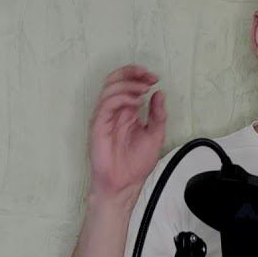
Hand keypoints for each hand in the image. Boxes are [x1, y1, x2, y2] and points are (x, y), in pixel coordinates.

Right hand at [89, 65, 166, 200]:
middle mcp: (114, 112)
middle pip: (115, 81)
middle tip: (149, 76)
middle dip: (132, 73)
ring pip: (109, 89)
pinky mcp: (98, 125)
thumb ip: (158, 114)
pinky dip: (122, 98)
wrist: (125, 183)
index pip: (126, 84)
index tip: (154, 78)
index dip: (138, 76)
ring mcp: (104, 117)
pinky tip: (136, 103)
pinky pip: (106, 104)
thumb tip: (159, 93)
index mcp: (126, 112)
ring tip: (144, 90)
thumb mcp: (155, 134)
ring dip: (128, 84)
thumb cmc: (136, 163)